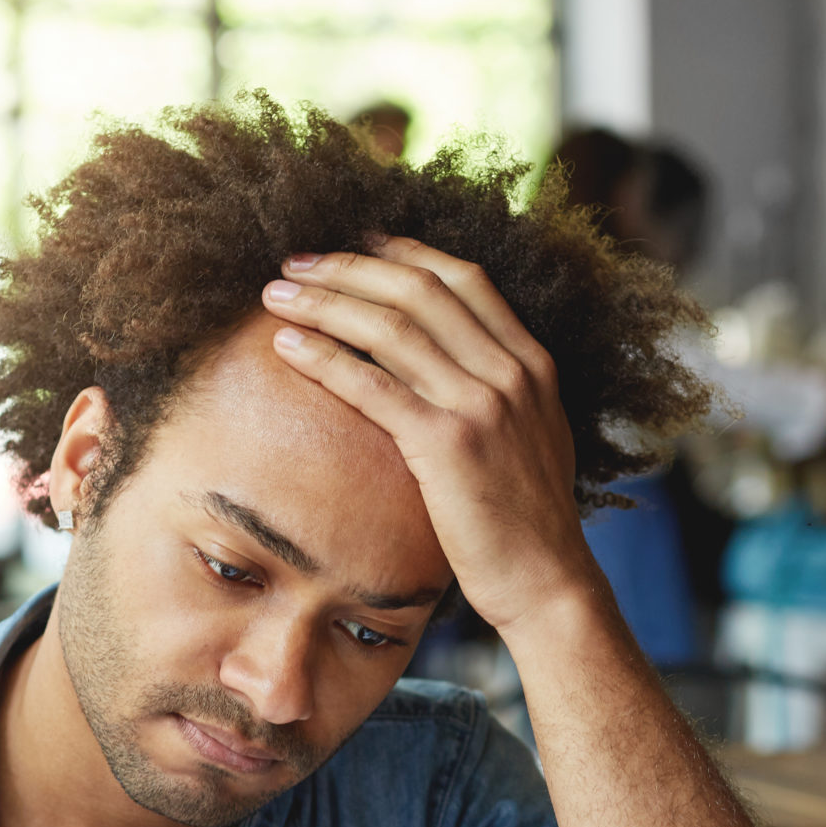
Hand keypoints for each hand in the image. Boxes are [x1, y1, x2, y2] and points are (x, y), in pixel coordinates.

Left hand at [261, 239, 602, 633]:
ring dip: (324, 303)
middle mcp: (510, 371)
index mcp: (532, 362)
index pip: (462, 278)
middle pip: (417, 289)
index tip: (355, 244)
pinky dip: (324, 359)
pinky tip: (288, 347)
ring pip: (389, 328)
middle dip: (348, 267)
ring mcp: (481, 405)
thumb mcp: (532, 437)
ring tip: (276, 296)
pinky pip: (372, 386)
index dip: (402, 252)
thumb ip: (500, 392)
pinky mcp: (447, 445)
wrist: (548, 582)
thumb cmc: (529, 522)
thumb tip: (448, 369)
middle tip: (295, 263)